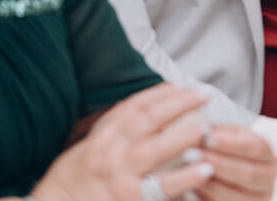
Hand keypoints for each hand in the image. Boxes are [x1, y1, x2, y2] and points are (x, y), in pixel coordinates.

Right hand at [31, 83, 216, 200]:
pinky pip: (161, 189)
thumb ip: (109, 134)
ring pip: (156, 151)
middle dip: (178, 105)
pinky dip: (184, 179)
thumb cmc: (69, 188)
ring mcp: (119, 180)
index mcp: (98, 141)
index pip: (132, 108)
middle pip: (148, 122)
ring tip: (207, 128)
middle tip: (203, 96)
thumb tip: (139, 113)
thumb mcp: (82, 153)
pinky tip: (204, 170)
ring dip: (184, 137)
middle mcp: (108, 155)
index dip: (158, 94)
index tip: (179, 86)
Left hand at [192, 125, 276, 200]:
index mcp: (267, 154)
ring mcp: (258, 199)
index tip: (206, 138)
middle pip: (250, 174)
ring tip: (188, 173)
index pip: (257, 148)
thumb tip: (204, 133)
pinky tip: (190, 191)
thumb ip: (216, 133)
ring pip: (238, 198)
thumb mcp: (222, 135)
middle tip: (191, 155)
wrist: (218, 169)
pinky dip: (206, 200)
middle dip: (219, 165)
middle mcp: (267, 179)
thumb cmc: (219, 148)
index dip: (232, 144)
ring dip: (211, 186)